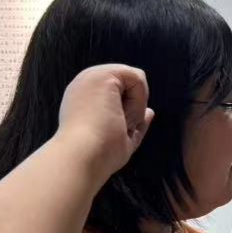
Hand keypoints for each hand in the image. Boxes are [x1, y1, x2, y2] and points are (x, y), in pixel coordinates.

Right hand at [54, 65, 152, 183]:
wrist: (82, 158)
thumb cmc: (98, 155)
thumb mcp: (120, 138)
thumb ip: (133, 123)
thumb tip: (149, 112)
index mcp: (86, 99)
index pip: (121, 96)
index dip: (128, 115)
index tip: (114, 132)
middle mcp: (86, 84)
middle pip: (130, 88)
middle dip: (133, 110)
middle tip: (116, 129)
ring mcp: (91, 76)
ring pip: (136, 82)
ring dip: (135, 107)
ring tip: (117, 123)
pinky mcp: (101, 74)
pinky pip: (138, 78)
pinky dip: (138, 101)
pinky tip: (121, 114)